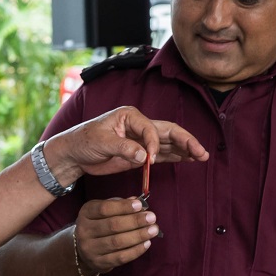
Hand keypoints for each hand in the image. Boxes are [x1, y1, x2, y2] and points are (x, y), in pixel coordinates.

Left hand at [44, 106, 207, 185]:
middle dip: (186, 141)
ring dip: (185, 150)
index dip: (154, 144)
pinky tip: (189, 160)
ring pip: (169, 143)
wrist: (73, 154)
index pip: (152, 129)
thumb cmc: (83, 142)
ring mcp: (141, 140)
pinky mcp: (140, 154)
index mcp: (130, 116)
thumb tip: (144, 156)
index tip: (149, 159)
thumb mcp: (100, 142)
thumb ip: (123, 148)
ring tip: (201, 157)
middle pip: (168, 132)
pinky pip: (162, 154)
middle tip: (201, 152)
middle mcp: (139, 125)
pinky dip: (176, 157)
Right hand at [73, 197, 156, 275]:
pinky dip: (136, 250)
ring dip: (138, 235)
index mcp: (86, 213)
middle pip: (112, 225)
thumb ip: (119, 205)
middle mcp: (84, 231)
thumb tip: (138, 202)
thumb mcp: (104, 211)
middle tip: (152, 218)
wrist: (85, 250)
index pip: (104, 209)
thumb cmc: (99, 224)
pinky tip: (147, 243)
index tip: (140, 205)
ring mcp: (90, 249)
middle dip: (135, 221)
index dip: (123, 207)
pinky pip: (120, 257)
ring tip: (153, 230)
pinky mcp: (99, 263)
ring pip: (117, 242)